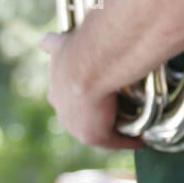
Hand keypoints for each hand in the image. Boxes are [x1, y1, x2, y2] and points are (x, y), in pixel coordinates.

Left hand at [41, 31, 142, 149]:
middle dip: (92, 111)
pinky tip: (140, 141)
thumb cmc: (80, 50)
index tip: (92, 88)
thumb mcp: (59, 45)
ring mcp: (76, 125)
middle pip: (77, 113)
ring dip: (109, 124)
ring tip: (129, 120)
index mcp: (55, 90)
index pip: (63, 95)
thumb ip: (51, 44)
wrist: (88, 66)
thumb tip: (43, 41)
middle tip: (114, 103)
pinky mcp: (94, 135)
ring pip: (94, 127)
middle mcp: (62, 110)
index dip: (79, 92)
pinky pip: (114, 141)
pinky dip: (128, 141)